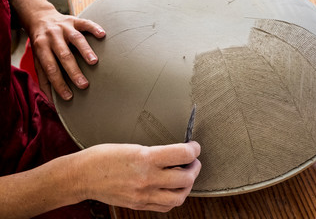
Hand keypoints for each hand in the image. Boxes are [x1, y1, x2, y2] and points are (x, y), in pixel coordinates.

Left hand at [9, 0, 105, 100]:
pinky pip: (85, 23)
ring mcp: (64, 27)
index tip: (69, 97)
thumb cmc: (42, 45)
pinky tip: (102, 35)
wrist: (39, 18)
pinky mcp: (74, 20)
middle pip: (63, 54)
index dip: (58, 83)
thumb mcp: (38, 60)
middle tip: (84, 85)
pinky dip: (94, 28)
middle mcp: (52, 36)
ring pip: (75, 39)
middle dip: (73, 71)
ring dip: (85, 50)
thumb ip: (44, 80)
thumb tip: (51, 102)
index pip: (50, 68)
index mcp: (41, 47)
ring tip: (94, 62)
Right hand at [72, 142, 200, 211]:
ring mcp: (143, 195)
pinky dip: (174, 198)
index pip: (182, 154)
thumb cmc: (103, 157)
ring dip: (187, 185)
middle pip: (186, 178)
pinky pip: (165, 207)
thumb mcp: (132, 147)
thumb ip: (155, 153)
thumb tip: (175, 156)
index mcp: (145, 158)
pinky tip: (172, 189)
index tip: (194, 146)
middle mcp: (147, 179)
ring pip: (179, 197)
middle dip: (195, 167)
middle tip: (193, 161)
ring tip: (185, 176)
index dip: (194, 149)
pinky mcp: (139, 205)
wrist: (82, 176)